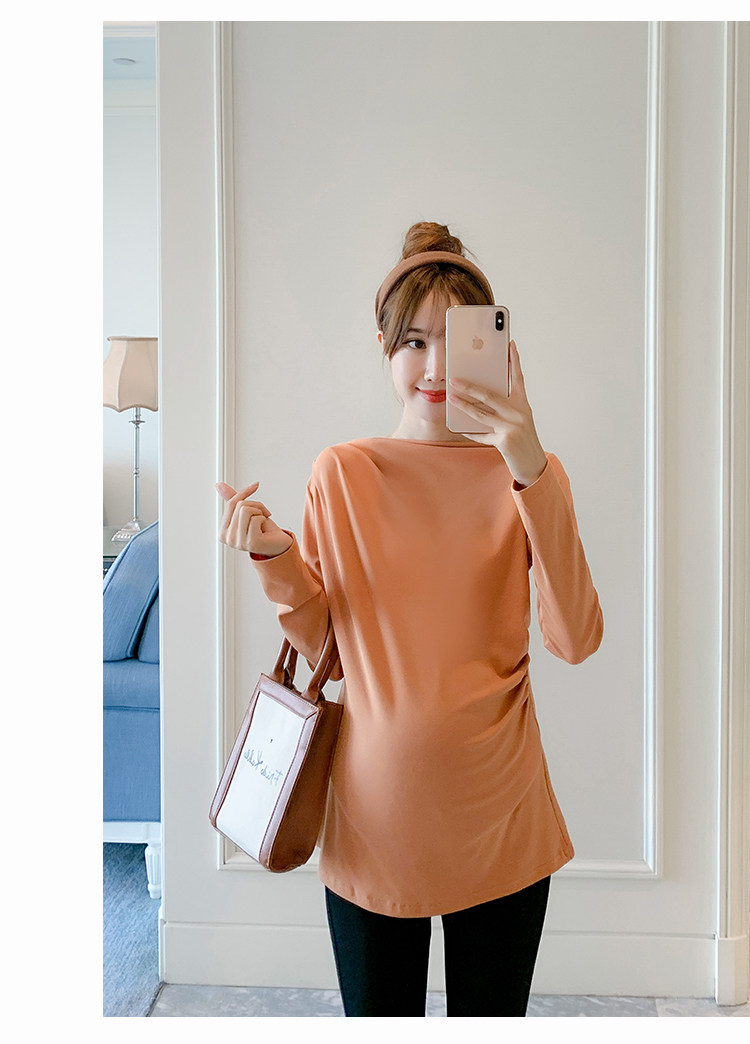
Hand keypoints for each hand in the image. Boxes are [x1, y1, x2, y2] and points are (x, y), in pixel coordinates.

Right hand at [216, 481, 292, 555]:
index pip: (231, 504)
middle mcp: (228, 539)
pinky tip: (264, 529)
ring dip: (259, 512)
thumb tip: (218, 485)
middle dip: (256, 505)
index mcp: (223, 532)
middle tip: (262, 514)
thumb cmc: (263, 528)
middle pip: (239, 506)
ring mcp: (238, 542)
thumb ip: (232, 499)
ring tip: (262, 521)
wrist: (279, 544)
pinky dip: (264, 520)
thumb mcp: (246, 511)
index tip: (256, 485)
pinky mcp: (250, 543)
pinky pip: (256, 519)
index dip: (244, 492)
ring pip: (246, 510)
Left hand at [447, 340, 547, 487]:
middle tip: (454, 379)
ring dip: (464, 405)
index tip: (509, 344)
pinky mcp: (505, 442)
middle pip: (490, 395)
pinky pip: (482, 434)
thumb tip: (480, 397)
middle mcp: (519, 413)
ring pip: (482, 414)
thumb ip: (505, 407)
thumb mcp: (519, 420)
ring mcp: (512, 427)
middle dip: (470, 386)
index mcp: (523, 404)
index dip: (513, 360)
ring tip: (451, 398)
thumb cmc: (524, 440)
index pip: (518, 377)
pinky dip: (470, 431)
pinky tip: (459, 427)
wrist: (534, 465)